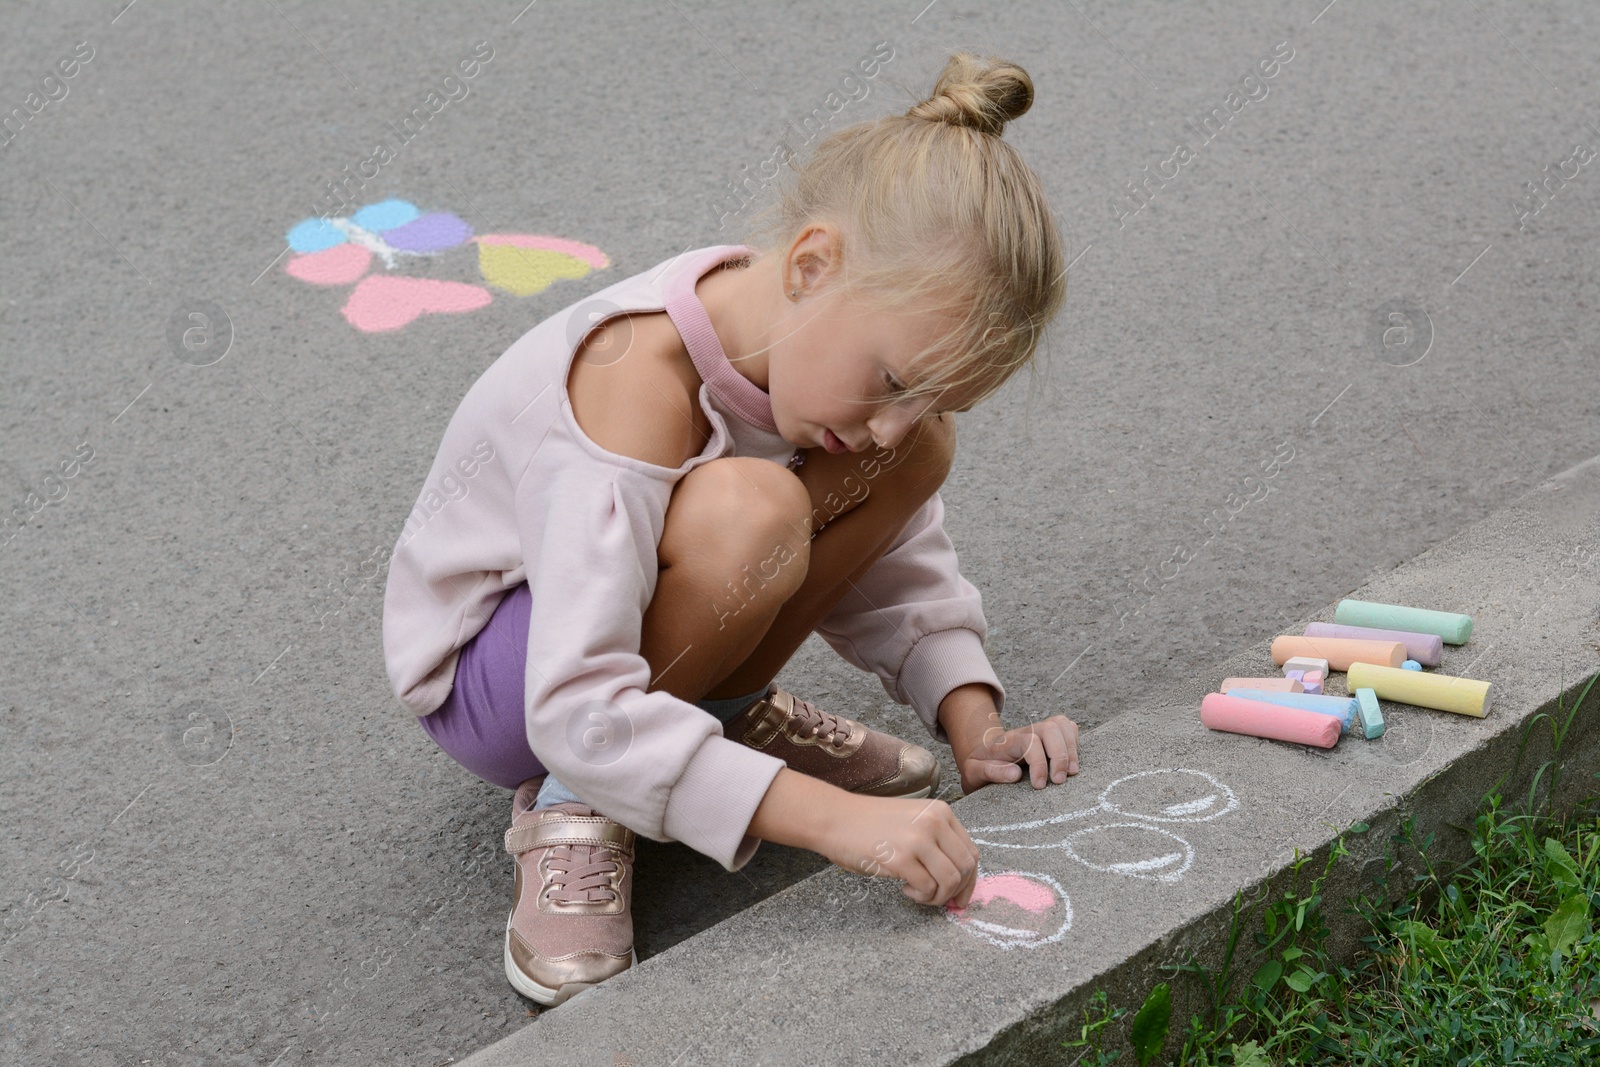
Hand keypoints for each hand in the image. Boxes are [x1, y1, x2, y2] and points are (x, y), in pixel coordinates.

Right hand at [816, 793, 980, 908]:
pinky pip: (928, 888)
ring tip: (918, 892)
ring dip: (937, 896)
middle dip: (956, 891)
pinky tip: (904, 888)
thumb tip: (960, 880)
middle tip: (940, 900)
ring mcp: (918, 839)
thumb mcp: (912, 821)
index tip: (961, 896)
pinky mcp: (901, 858)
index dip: (970, 880)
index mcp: (940, 812)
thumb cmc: (869, 824)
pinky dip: (920, 896)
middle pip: (965, 868)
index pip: (971, 851)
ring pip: (950, 880)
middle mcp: (934, 822)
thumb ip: (936, 841)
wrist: (834, 818)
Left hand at [956, 715, 1079, 795]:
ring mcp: (1038, 731)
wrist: (980, 755)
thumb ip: (990, 772)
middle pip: (1050, 728)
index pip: (1030, 742)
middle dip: (1060, 755)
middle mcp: (1025, 732)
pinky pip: (1067, 727)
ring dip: (1071, 748)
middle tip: (1059, 781)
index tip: (1039, 786)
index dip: (1039, 763)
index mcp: (1007, 741)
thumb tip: (1015, 774)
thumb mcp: (973, 772)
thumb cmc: (979, 766)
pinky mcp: (1048, 735)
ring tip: (1071, 773)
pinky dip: (1074, 742)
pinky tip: (1071, 762)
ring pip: (1061, 724)